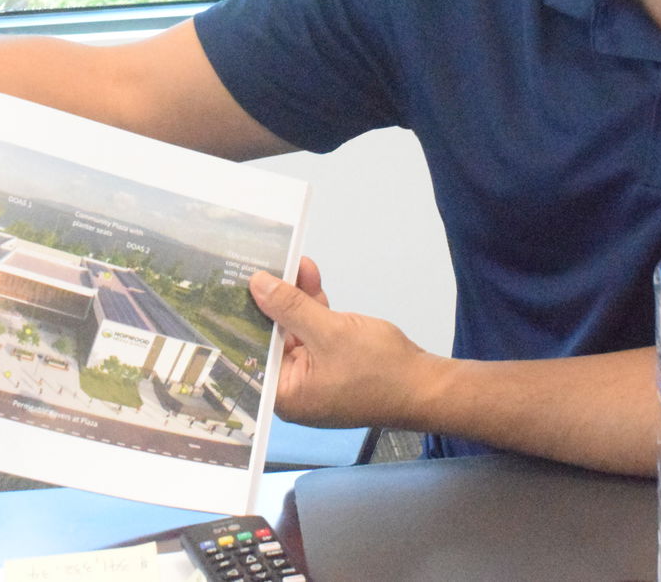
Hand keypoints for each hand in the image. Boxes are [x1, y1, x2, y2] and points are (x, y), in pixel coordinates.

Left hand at [249, 268, 437, 429]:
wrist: (426, 385)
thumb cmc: (379, 370)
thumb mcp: (330, 331)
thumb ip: (291, 307)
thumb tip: (258, 286)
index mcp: (285, 395)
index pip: (252, 353)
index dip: (243, 318)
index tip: (235, 288)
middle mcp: (294, 390)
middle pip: (273, 338)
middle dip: (274, 302)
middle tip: (267, 267)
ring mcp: (314, 377)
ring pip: (295, 330)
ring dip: (297, 299)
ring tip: (296, 264)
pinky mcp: (332, 364)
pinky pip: (315, 333)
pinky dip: (315, 309)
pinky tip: (311, 280)